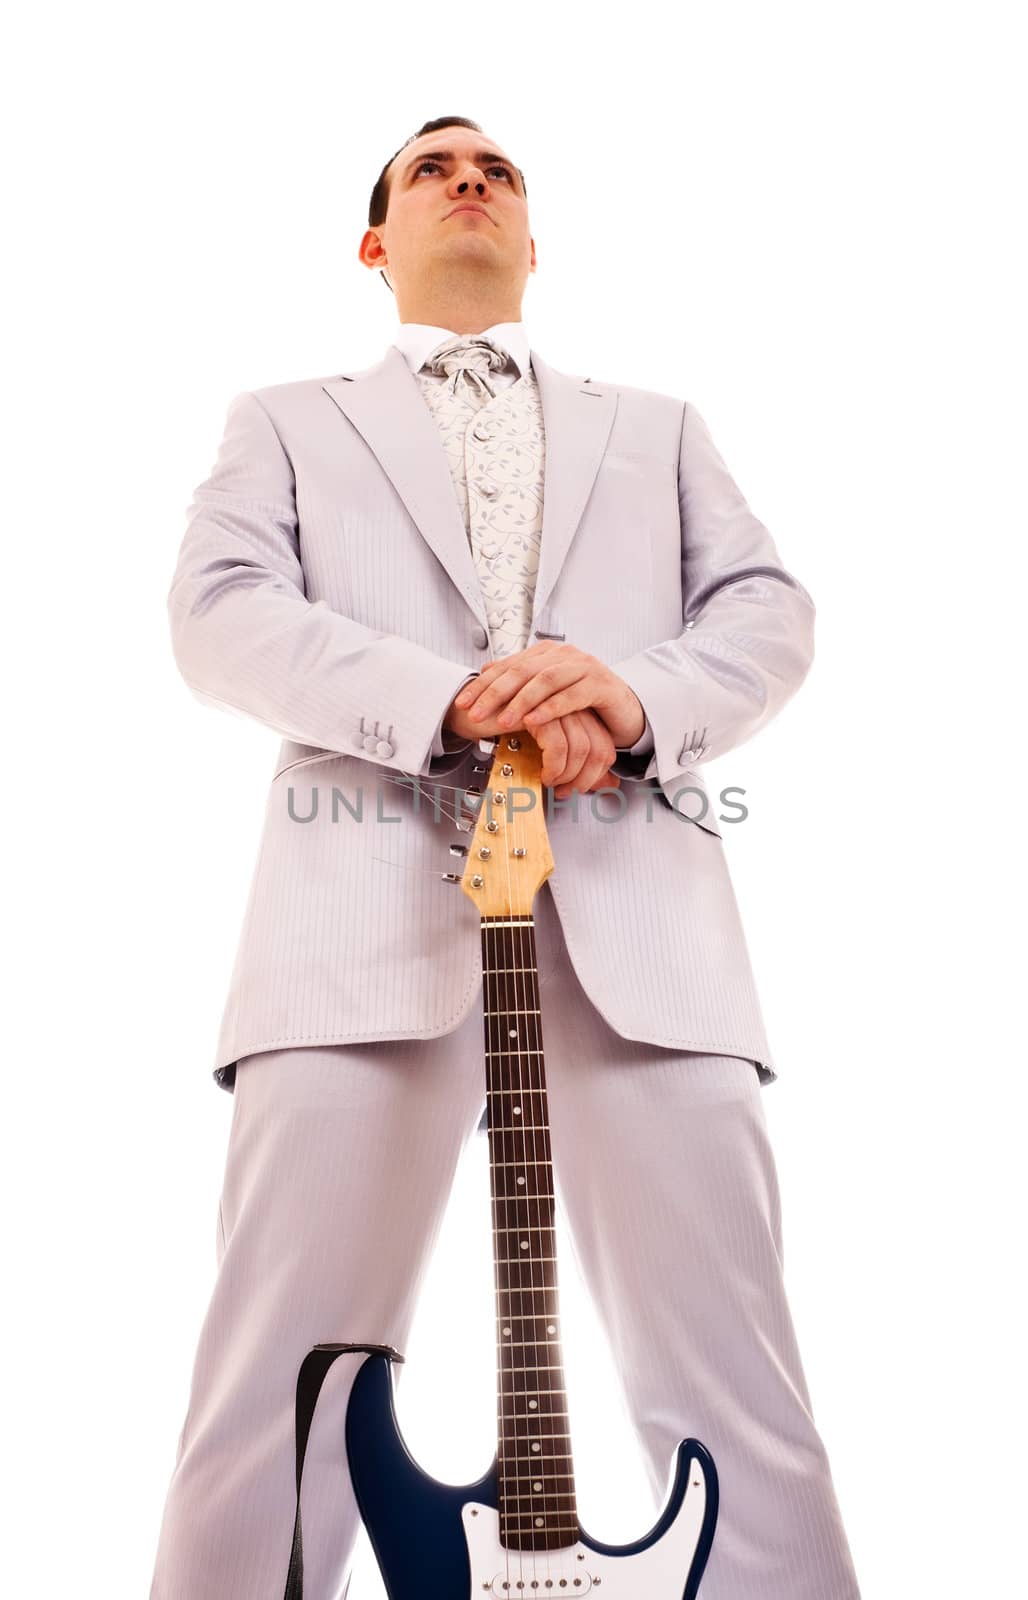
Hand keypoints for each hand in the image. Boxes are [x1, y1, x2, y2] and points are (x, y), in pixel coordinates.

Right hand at [443, 694, 620, 797]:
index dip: (595, 774)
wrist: (470, 712)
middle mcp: (573, 703)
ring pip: (582, 749)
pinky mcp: (540, 710)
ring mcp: (558, 704)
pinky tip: (541, 773)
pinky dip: (553, 768)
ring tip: (549, 782)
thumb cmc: (507, 731)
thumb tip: (608, 784)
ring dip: (566, 775)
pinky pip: (559, 747)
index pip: (604, 745)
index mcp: (578, 709)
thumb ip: (581, 762)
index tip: (577, 788)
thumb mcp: (548, 749)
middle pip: (599, 748)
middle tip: (563, 791)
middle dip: (583, 779)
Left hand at [453, 642, 645, 748]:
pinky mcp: (601, 685)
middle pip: (523, 670)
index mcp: (548, 653)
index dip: (483, 684)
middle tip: (476, 712)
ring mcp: (585, 667)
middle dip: (495, 693)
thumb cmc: (585, 702)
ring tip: (504, 720)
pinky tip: (534, 720)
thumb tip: (487, 670)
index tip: (463, 702)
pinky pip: (572, 696)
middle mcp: (565, 655)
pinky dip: (551, 708)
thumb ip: (521, 679)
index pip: (508, 665)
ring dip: (521, 702)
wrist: (625, 709)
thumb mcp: (548, 691)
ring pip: (546, 681)